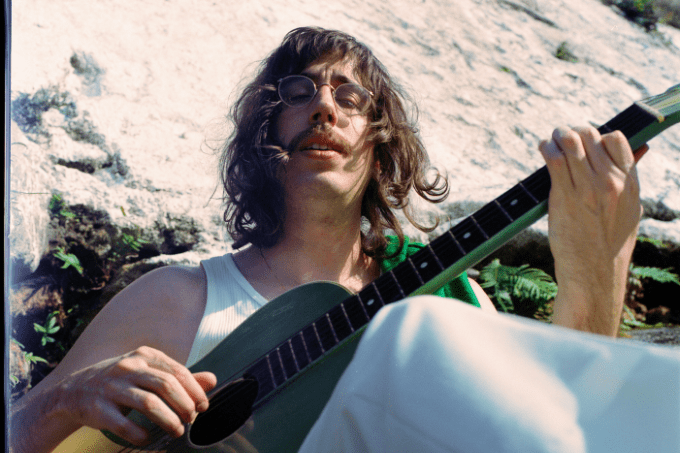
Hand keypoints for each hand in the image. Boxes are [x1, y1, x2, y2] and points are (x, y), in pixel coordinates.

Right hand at [52, 346, 216, 445]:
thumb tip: (212, 380)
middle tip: (191, 419)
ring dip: (168, 420)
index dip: (194, 390)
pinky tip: (148, 439)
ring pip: (148, 403)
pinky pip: (123, 424)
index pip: (177, 372)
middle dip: (184, 405)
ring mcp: (111, 387)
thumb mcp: (149, 373)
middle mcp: (128, 368)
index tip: (203, 406)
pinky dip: (140, 434)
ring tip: (177, 430)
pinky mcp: (98, 409)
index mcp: (144, 356)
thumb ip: (180, 377)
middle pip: (166, 385)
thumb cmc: (122, 382)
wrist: (74, 391)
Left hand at [538, 126, 642, 334]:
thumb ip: (629, 180)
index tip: (586, 143)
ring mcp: (588, 188)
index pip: (617, 139)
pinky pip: (554, 159)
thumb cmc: (609, 243)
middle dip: (574, 132)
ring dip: (557, 135)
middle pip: (590, 136)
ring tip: (551, 140)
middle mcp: (611, 182)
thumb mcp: (630, 210)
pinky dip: (546, 147)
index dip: (598, 136)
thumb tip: (641, 149)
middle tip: (562, 137)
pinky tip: (544, 148)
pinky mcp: (565, 197)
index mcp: (629, 183)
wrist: (594, 273)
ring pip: (571, 142)